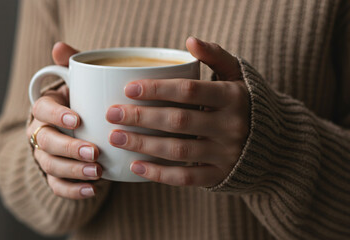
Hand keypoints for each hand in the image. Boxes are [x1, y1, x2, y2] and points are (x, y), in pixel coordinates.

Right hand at [27, 42, 101, 198]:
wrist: (77, 127)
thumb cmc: (80, 101)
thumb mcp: (78, 82)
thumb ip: (71, 66)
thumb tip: (60, 47)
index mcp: (45, 108)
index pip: (42, 110)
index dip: (57, 116)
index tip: (78, 120)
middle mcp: (40, 131)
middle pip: (46, 141)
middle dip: (69, 148)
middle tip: (95, 152)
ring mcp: (45, 155)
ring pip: (50, 166)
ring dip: (73, 170)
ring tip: (98, 172)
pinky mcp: (54, 175)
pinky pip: (57, 186)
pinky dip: (73, 190)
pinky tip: (93, 190)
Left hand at [106, 37, 248, 186]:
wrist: (275, 142)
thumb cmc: (246, 102)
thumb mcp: (238, 75)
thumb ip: (216, 56)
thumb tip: (189, 41)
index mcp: (233, 97)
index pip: (188, 92)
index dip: (156, 90)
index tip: (128, 89)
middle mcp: (231, 126)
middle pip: (178, 122)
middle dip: (141, 118)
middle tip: (112, 114)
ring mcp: (226, 154)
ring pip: (178, 151)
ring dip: (143, 145)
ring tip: (115, 138)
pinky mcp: (220, 175)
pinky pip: (186, 177)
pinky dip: (159, 174)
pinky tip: (135, 166)